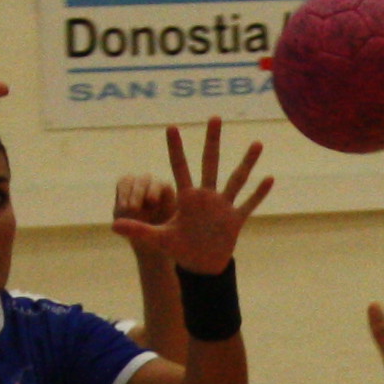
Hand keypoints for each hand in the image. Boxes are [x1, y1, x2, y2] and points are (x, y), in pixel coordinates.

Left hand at [110, 116, 274, 279]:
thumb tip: (113, 224)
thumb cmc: (179, 249)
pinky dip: (259, 193)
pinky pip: (248, 204)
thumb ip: (137, 229)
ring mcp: (222, 206)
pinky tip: (270, 178)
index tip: (170, 126)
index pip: (179, 167)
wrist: (200, 266)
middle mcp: (206, 196)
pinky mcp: (234, 220)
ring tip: (256, 143)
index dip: (175, 148)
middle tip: (214, 117)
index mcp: (187, 197)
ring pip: (235, 179)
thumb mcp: (157, 239)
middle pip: (209, 162)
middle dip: (212, 141)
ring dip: (246, 162)